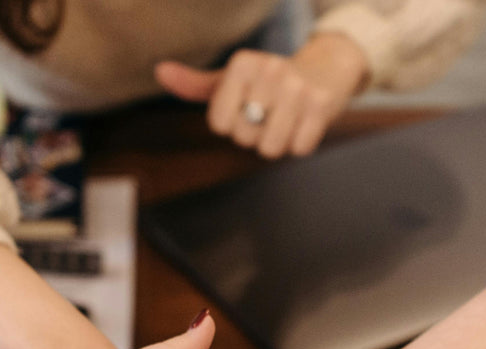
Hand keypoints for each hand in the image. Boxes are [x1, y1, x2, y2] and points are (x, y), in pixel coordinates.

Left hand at [156, 33, 368, 158]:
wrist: (326, 67)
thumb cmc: (269, 81)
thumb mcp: (232, 79)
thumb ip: (195, 84)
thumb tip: (160, 71)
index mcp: (242, 63)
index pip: (219, 124)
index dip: (232, 125)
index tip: (247, 107)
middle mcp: (269, 69)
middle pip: (244, 137)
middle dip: (256, 134)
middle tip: (271, 113)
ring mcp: (297, 87)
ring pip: (270, 148)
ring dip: (278, 142)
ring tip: (286, 119)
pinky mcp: (321, 105)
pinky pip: (298, 149)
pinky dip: (300, 143)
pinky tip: (304, 122)